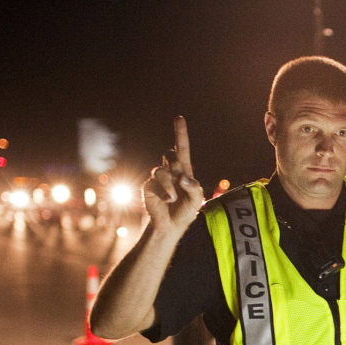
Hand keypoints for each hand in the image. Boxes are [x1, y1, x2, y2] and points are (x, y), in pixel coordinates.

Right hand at [142, 116, 204, 232]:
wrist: (171, 226)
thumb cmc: (185, 211)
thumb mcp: (197, 201)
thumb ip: (194, 189)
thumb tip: (183, 178)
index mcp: (184, 171)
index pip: (181, 149)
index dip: (180, 134)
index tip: (179, 118)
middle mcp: (170, 171)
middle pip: (170, 154)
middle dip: (176, 163)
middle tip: (181, 181)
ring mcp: (158, 178)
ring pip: (162, 170)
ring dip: (169, 184)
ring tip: (174, 198)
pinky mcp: (148, 187)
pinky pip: (154, 183)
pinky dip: (163, 191)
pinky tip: (168, 200)